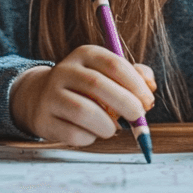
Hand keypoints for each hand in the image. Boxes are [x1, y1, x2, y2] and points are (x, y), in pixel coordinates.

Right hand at [9, 45, 155, 146]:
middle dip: (125, 104)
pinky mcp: (44, 119)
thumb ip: (135, 76)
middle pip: (97, 85)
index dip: (135, 85)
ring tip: (112, 128)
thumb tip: (150, 87)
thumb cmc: (87, 88)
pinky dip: (89, 138)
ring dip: (107, 125)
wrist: (42, 97)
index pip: (113, 64)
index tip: (148, 101)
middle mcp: (65, 70)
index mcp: (85, 54)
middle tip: (137, 117)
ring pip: (83, 111)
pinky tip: (91, 133)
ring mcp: (50, 94)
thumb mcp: (109, 74)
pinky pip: (72, 133)